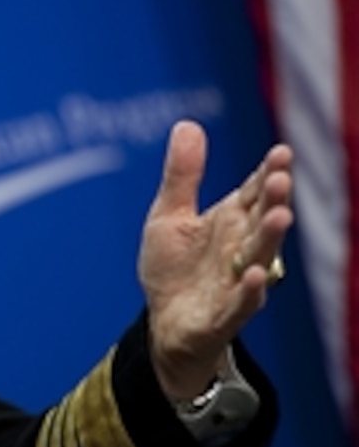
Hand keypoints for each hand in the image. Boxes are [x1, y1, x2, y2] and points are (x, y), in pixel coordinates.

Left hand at [138, 120, 292, 399]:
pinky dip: (250, 291)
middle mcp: (240, 249)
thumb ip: (182, 175)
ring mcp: (235, 282)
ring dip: (270, 238)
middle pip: (262, 221)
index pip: (255, 193)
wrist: (163, 322)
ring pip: (259, 258)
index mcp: (230, 221)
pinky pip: (241, 304)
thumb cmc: (173, 267)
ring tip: (281, 215)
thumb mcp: (168, 215)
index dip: (269, 174)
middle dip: (274, 201)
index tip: (282, 152)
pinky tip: (256, 276)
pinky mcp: (223, 315)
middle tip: (282, 178)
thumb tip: (187, 124)